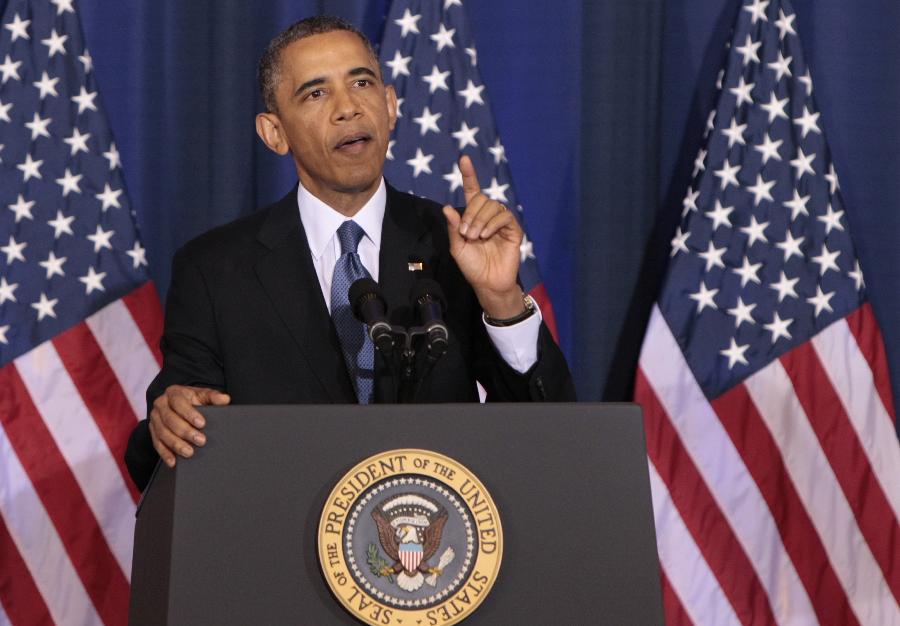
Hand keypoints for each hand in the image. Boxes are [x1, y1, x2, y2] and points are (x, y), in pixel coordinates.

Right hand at [148, 385, 230, 467]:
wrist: (178, 402)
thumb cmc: (192, 399)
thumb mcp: (203, 395)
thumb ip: (213, 396)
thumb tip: (225, 399)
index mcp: (173, 393)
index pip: (179, 403)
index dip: (189, 413)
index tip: (202, 424)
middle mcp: (161, 404)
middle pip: (170, 419)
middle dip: (185, 432)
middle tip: (201, 440)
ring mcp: (155, 418)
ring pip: (162, 433)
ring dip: (176, 444)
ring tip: (189, 452)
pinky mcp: (153, 431)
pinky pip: (157, 443)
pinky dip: (165, 453)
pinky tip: (173, 461)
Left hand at [442, 155, 525, 317]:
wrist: (488, 283)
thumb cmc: (472, 266)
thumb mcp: (457, 247)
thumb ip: (454, 228)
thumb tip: (448, 207)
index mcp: (474, 217)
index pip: (472, 191)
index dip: (469, 175)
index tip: (464, 159)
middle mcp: (488, 216)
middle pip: (481, 199)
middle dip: (471, 214)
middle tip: (466, 233)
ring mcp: (502, 222)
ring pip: (492, 206)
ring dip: (480, 220)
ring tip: (475, 237)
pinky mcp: (513, 229)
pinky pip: (504, 216)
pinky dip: (493, 223)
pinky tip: (486, 235)